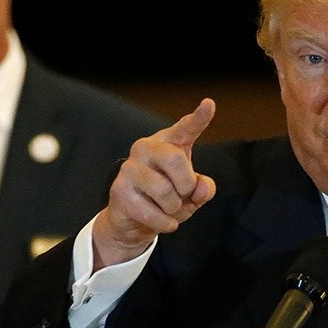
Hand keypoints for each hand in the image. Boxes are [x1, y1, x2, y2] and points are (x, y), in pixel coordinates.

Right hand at [92, 98, 216, 269]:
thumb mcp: (192, 195)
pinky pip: (151, 212)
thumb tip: (202, 187)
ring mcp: (129, 168)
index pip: (186, 128)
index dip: (199, 118)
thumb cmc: (167, 200)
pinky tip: (163, 222)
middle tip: (182, 195)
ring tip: (168, 209)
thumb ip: (204, 188)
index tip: (209, 104)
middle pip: (175, 160)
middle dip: (186, 186)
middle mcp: (146, 148)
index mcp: (169, 144)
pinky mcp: (118, 190)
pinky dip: (164, 223)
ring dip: (174, 208)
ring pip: (164, 191)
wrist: (135, 223)